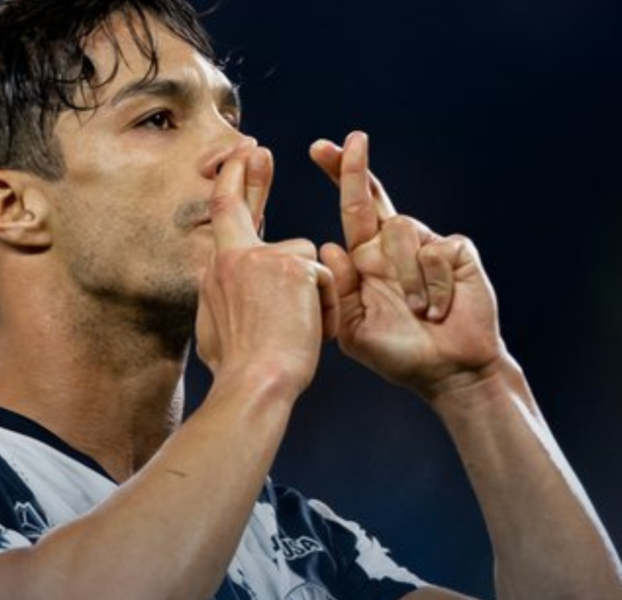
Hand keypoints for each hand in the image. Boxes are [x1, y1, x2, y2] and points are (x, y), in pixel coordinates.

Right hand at [196, 139, 338, 397]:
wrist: (255, 383)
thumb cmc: (236, 368)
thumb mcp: (213, 328)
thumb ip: (219, 298)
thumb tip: (213, 285)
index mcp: (216, 270)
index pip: (222, 215)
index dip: (232, 184)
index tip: (240, 158)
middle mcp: (233, 256)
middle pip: (244, 206)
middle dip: (251, 174)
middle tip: (257, 149)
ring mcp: (263, 258)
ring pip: (303, 262)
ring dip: (310, 294)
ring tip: (298, 331)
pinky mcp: (295, 268)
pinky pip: (323, 280)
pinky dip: (325, 308)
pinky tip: (311, 331)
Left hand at [310, 132, 504, 399]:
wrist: (449, 371)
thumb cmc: (399, 352)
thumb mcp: (354, 329)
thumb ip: (341, 291)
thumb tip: (329, 246)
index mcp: (366, 258)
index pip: (350, 209)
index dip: (338, 175)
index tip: (320, 147)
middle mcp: (393, 246)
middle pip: (373, 195)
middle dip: (356, 167)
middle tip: (352, 139)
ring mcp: (426, 245)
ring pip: (400, 230)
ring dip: (407, 278)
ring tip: (418, 311)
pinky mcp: (456, 251)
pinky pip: (435, 252)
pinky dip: (434, 286)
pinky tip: (440, 309)